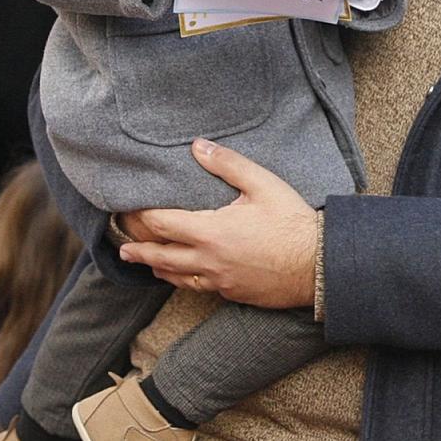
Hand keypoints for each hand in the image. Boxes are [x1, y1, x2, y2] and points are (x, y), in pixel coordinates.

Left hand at [118, 139, 317, 307]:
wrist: (317, 265)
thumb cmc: (292, 222)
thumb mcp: (263, 184)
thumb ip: (227, 164)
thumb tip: (198, 147)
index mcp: (211, 231)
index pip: (162, 224)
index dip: (142, 216)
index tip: (130, 210)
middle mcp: (208, 260)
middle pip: (160, 256)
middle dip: (138, 249)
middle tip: (123, 247)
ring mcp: (218, 280)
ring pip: (176, 277)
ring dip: (157, 267)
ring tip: (144, 262)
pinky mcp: (231, 293)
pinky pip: (198, 287)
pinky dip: (182, 280)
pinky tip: (182, 276)